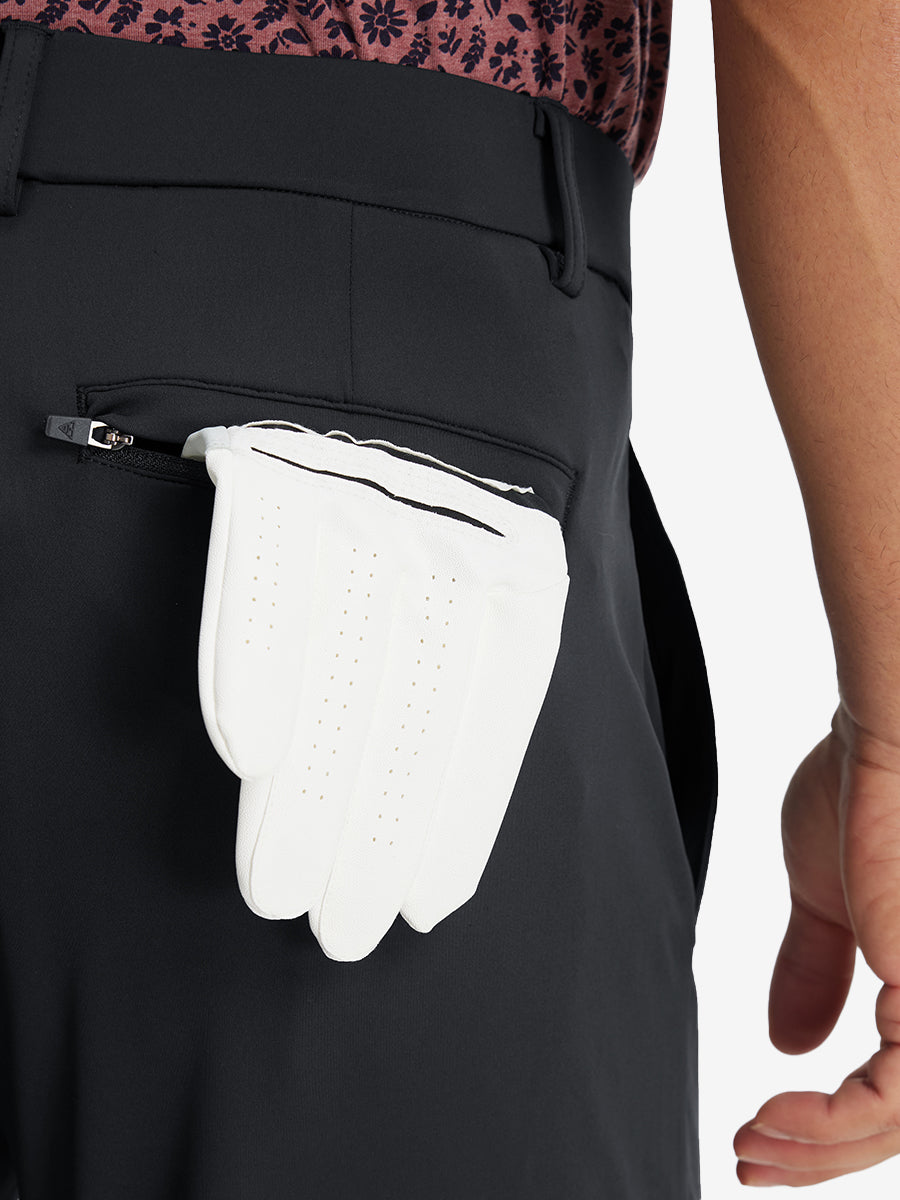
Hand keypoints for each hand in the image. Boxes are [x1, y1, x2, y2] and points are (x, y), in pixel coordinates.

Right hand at [734, 701, 899, 1186]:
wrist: (890, 738)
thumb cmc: (865, 792)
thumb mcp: (828, 902)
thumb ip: (815, 971)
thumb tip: (787, 1040)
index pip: (893, 1090)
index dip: (827, 1125)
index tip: (759, 1129)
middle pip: (896, 1125)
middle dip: (816, 1154)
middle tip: (749, 1159)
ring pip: (898, 1127)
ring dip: (817, 1149)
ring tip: (751, 1143)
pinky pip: (892, 1104)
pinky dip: (829, 1124)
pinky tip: (774, 1116)